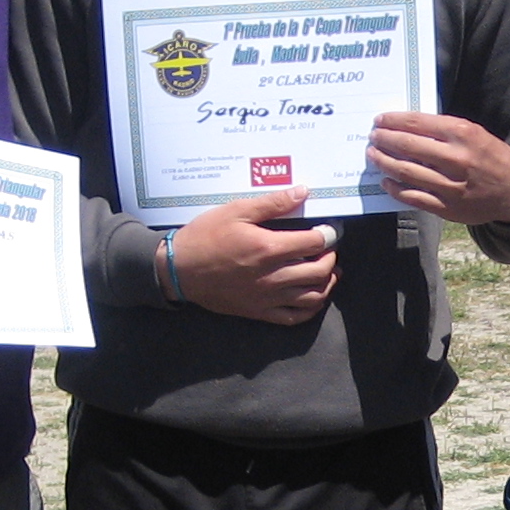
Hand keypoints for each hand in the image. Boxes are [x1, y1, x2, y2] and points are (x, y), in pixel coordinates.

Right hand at [170, 188, 340, 324]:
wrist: (179, 270)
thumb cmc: (206, 236)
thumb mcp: (236, 211)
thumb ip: (272, 203)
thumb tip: (303, 192)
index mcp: (269, 248)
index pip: (314, 243)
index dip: (329, 234)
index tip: (329, 229)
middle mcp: (273, 276)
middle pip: (319, 271)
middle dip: (330, 257)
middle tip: (328, 248)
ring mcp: (267, 298)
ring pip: (313, 297)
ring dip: (327, 283)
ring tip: (329, 272)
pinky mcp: (260, 312)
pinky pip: (295, 317)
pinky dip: (311, 308)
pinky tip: (313, 296)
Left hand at [367, 111, 509, 225]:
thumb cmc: (493, 157)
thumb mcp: (475, 133)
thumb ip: (444, 130)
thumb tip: (407, 126)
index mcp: (463, 133)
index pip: (417, 123)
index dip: (393, 121)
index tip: (380, 120)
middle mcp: (456, 158)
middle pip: (407, 146)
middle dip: (384, 140)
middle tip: (373, 137)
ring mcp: (451, 185)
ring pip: (406, 172)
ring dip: (384, 162)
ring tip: (374, 156)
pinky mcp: (448, 207)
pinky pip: (414, 197)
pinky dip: (396, 189)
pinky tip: (387, 181)